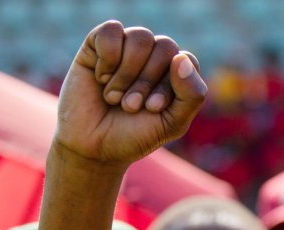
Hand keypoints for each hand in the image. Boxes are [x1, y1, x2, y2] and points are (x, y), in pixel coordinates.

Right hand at [54, 20, 206, 165]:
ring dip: (127, 73)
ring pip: (140, 36)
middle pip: (165, 46)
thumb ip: (191, 96)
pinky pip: (111, 30)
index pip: (187, 61)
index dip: (169, 85)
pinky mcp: (98, 44)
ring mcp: (127, 47)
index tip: (152, 108)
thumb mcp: (172, 123)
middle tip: (130, 106)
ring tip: (114, 97)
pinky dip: (107, 57)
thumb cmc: (135, 135)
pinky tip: (100, 77)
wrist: (92, 146)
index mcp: (177, 73)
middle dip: (147, 81)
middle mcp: (154, 55)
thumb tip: (181, 58)